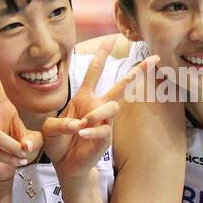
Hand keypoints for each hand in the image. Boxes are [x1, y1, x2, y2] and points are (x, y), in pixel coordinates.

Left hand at [42, 39, 155, 179]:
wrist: (65, 164)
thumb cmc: (58, 142)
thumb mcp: (49, 128)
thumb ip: (59, 123)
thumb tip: (79, 123)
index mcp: (84, 97)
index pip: (94, 71)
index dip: (101, 54)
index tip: (111, 38)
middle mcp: (96, 106)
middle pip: (120, 85)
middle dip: (136, 72)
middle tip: (153, 59)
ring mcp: (104, 121)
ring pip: (112, 106)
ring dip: (96, 114)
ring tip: (80, 125)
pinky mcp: (105, 137)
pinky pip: (103, 129)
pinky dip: (91, 131)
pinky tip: (80, 134)